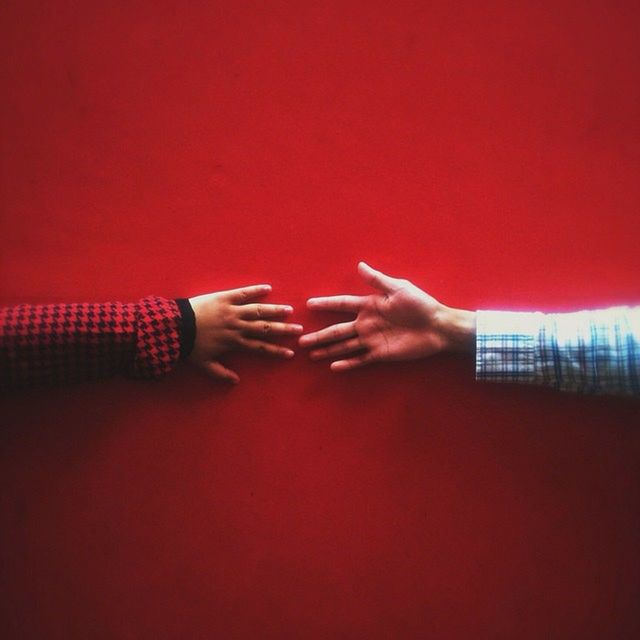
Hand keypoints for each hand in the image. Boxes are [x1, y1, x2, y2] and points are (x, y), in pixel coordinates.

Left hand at [188, 284, 302, 382]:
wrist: (176, 326)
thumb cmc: (189, 346)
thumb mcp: (204, 365)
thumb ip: (221, 374)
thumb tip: (236, 382)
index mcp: (235, 342)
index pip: (260, 348)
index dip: (276, 351)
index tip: (290, 353)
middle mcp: (238, 326)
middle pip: (265, 328)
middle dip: (284, 330)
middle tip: (299, 330)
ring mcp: (232, 311)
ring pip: (258, 310)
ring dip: (275, 310)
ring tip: (289, 310)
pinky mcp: (224, 297)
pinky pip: (243, 293)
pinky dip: (256, 290)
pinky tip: (268, 288)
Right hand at [299, 262, 474, 370]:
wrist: (438, 326)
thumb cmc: (420, 304)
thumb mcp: (399, 288)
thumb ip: (377, 280)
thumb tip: (359, 265)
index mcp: (370, 305)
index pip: (342, 304)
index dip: (326, 304)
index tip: (309, 305)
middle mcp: (367, 323)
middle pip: (338, 330)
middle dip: (320, 335)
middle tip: (302, 339)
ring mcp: (372, 339)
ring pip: (345, 345)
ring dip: (328, 349)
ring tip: (311, 354)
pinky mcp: (381, 353)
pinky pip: (361, 359)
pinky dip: (347, 363)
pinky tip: (333, 366)